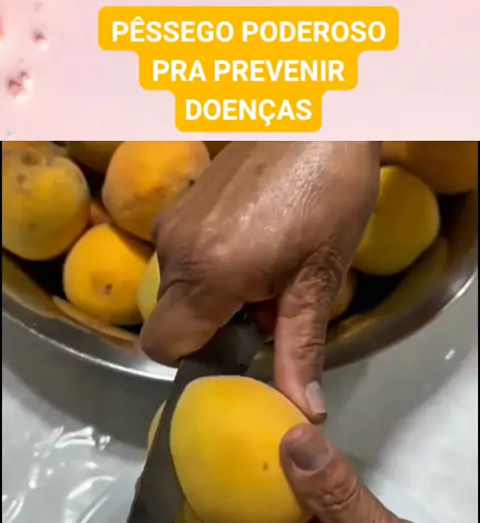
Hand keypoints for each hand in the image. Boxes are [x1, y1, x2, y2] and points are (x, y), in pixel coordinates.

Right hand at [141, 142, 379, 420]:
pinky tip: (257, 245)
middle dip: (214, 327)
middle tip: (268, 310)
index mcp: (207, 274)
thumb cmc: (329, 192)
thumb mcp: (318, 278)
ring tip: (270, 273)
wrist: (320, 111)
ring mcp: (173, 220)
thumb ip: (300, 348)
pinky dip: (213, 266)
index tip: (240, 349)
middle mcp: (175, 250)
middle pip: (173, 318)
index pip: (164, 346)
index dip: (198, 359)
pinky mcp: (181, 201)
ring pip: (178, 287)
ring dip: (216, 295)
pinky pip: (182, 255)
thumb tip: (305, 411)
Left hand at [162, 424, 477, 522]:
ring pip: (259, 517)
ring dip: (243, 479)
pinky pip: (296, 508)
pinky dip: (286, 477)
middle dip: (201, 491)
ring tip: (230, 428)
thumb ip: (339, 498)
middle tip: (192, 435)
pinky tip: (288, 444)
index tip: (155, 478)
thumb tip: (290, 439)